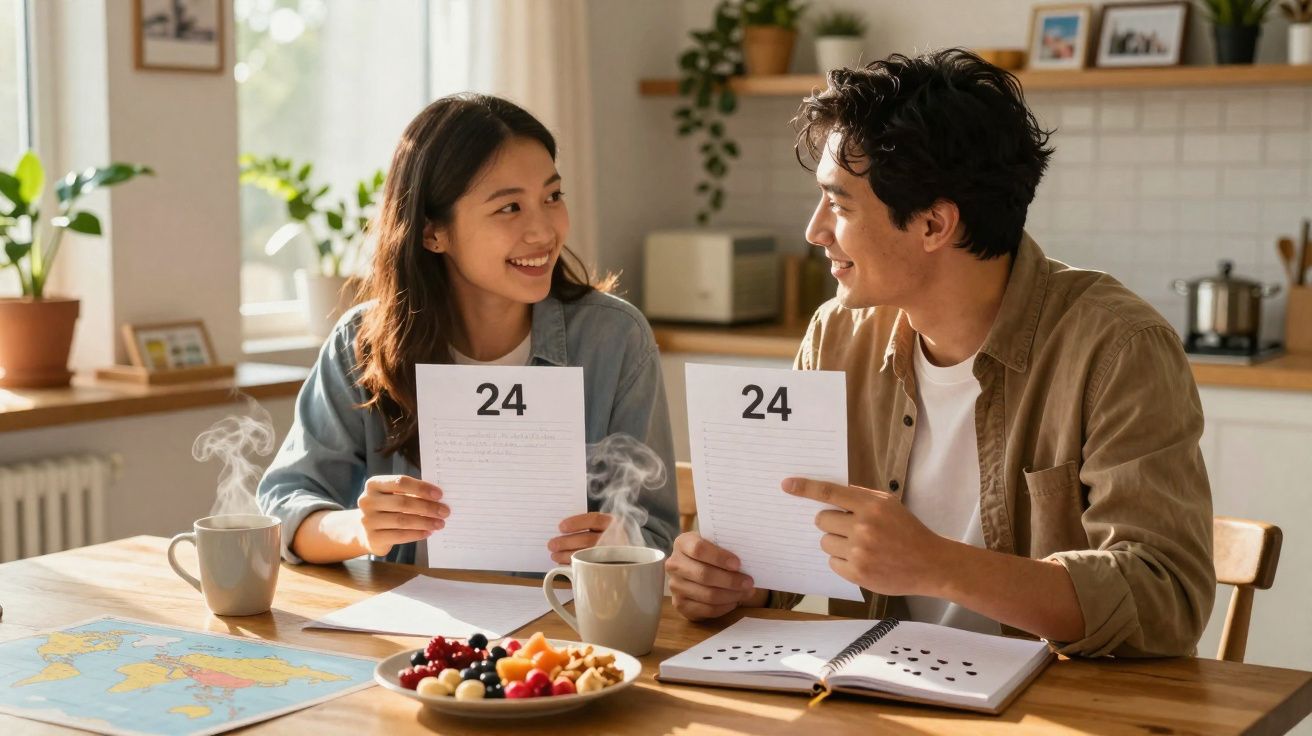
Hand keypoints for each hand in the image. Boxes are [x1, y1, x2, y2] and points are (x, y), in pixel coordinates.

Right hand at [356, 475, 447, 556]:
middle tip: (445, 511)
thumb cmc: (387, 508)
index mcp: (374, 484)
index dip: (421, 488)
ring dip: (425, 522)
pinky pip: (399, 535)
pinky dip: (416, 534)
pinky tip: (428, 532)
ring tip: (440, 523)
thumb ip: (411, 494)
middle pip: (402, 502)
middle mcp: (367, 501)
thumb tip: (438, 499)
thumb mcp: (394, 496)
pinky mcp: (372, 538)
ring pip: (402, 520)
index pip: (400, 482)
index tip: (439, 494)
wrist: (366, 531)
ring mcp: (367, 520)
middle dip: (427, 507)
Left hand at [547, 512, 613, 564]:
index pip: (595, 520)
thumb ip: (587, 526)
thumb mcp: (601, 528)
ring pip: (588, 556)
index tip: (561, 527)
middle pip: (588, 539)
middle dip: (567, 542)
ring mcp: (614, 555)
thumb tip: (563, 530)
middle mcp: (615, 538)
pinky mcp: (611, 568)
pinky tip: (566, 565)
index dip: (576, 523)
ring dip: (568, 556)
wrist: (622, 557)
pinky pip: (591, 569)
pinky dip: (576, 567)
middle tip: (552, 545)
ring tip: (555, 556)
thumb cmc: (607, 539)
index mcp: (612, 524)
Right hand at [665, 532, 760, 620]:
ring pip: (707, 595)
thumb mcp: (716, 544)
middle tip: (748, 582)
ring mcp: (675, 586)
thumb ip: (727, 547)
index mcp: (683, 543)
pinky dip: (725, 607)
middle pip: (704, 574)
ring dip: (731, 595)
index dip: (719, 557)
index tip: (738, 564)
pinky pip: (706, 609)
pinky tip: (734, 601)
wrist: (696, 567)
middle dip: (730, 580)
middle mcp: (674, 564)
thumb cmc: (711, 554)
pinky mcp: (680, 604)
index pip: (699, 549)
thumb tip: (750, 561)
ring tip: (746, 592)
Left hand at [783, 477, 947, 596]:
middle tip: (846, 527)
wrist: (930, 563)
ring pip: (825, 542)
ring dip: (836, 543)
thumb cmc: (907, 530)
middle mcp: (863, 527)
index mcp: (871, 505)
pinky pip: (832, 563)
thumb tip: (826, 496)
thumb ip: (860, 498)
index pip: (829, 492)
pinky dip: (842, 561)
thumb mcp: (888, 505)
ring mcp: (860, 552)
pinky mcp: (858, 574)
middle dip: (829, 522)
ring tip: (859, 546)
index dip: (804, 488)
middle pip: (821, 520)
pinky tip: (862, 560)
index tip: (786, 485)